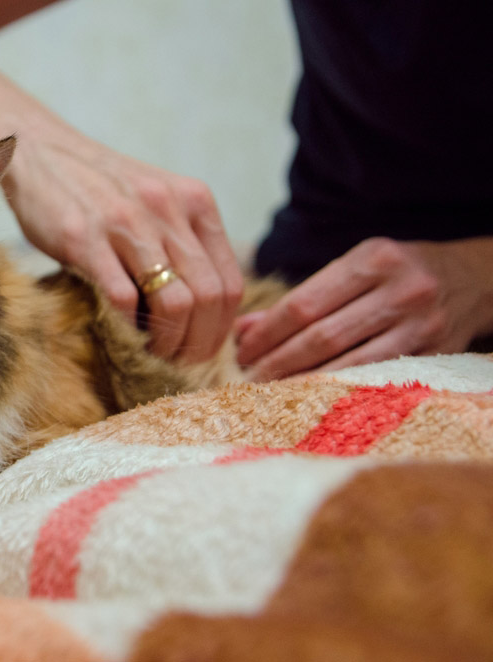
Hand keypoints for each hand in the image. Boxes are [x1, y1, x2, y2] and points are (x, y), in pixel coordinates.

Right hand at [3, 126, 242, 361]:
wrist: (41, 151)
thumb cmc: (99, 186)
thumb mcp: (156, 200)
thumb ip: (184, 239)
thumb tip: (206, 306)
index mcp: (194, 201)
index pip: (230, 282)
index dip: (221, 329)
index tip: (202, 350)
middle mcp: (167, 209)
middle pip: (208, 298)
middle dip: (198, 344)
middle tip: (179, 364)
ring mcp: (126, 223)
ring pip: (175, 302)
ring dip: (168, 343)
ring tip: (154, 356)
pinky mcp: (85, 239)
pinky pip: (123, 298)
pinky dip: (128, 328)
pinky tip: (121, 335)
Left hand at [236, 237, 492, 379]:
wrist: (473, 278)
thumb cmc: (396, 274)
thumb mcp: (353, 269)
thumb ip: (301, 297)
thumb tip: (243, 330)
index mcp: (373, 258)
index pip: (304, 303)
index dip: (267, 332)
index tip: (241, 351)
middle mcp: (401, 289)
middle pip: (323, 336)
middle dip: (278, 361)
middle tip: (249, 378)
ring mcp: (421, 324)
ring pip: (349, 363)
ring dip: (304, 382)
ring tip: (272, 392)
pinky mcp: (436, 355)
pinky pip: (377, 379)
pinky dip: (339, 391)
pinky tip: (312, 399)